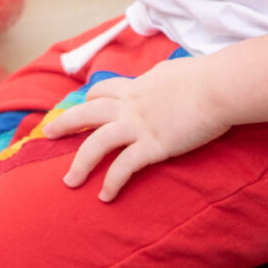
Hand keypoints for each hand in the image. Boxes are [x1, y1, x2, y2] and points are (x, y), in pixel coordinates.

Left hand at [40, 57, 230, 201]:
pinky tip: (105, 196)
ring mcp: (140, 125)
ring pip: (98, 142)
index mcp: (138, 85)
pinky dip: (112, 182)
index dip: (90, 98)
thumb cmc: (206, 76)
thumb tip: (163, 77)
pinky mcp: (153, 145)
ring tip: (69, 181)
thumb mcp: (174, 71)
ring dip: (81, 163)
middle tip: (48, 134)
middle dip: (65, 123)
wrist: (219, 86)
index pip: (104, 89)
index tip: (82, 105)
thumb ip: (162, 78)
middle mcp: (132, 104)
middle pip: (88, 112)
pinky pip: (125, 166)